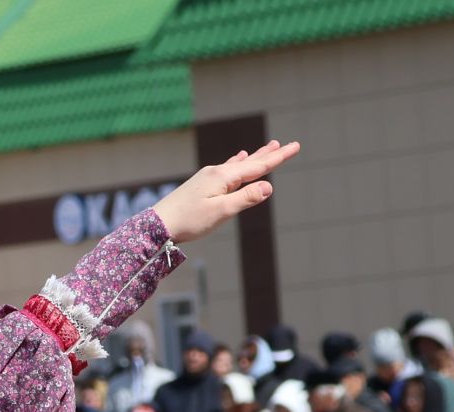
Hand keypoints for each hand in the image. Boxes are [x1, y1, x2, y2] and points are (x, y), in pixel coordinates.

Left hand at [152, 141, 299, 244]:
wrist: (157, 225)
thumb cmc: (188, 221)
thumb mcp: (220, 212)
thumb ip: (245, 199)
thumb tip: (269, 186)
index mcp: (223, 177)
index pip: (257, 166)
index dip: (278, 158)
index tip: (295, 146)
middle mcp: (217, 172)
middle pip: (250, 162)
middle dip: (269, 154)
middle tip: (287, 144)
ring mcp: (208, 177)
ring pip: (238, 165)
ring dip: (255, 157)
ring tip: (269, 147)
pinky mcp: (201, 185)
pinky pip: (226, 170)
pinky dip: (237, 163)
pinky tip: (238, 158)